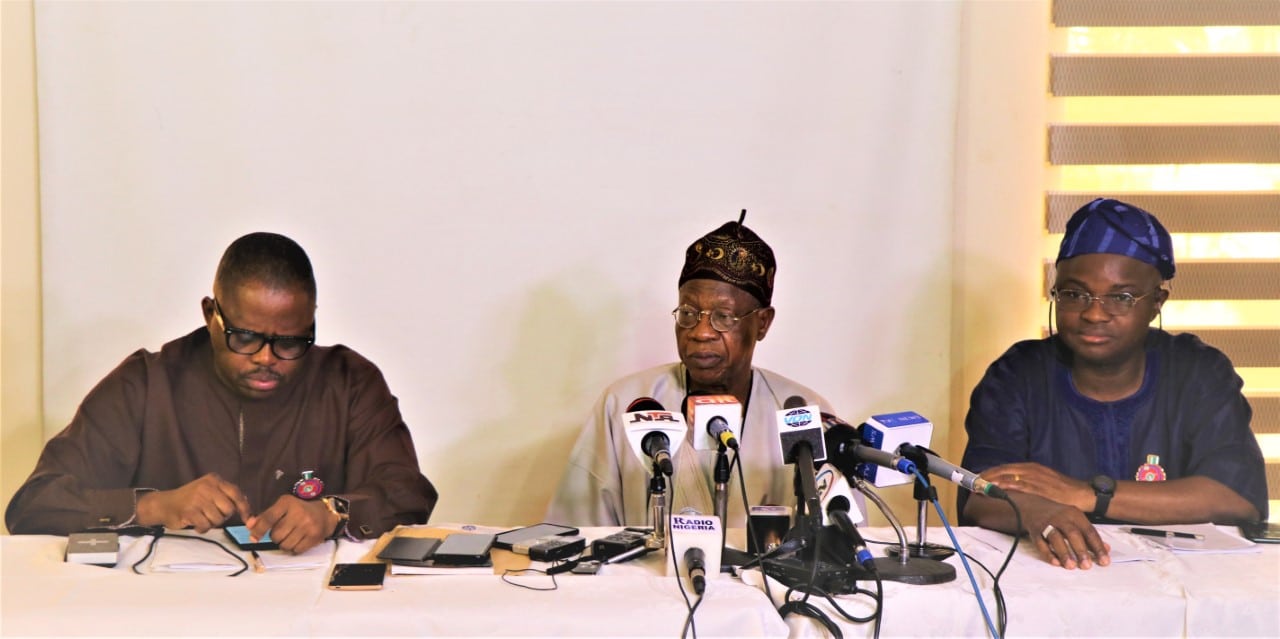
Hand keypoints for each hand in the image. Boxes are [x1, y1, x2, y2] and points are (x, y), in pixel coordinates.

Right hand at [134, 473, 250, 532]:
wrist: (163, 504)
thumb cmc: (189, 500)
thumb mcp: (209, 491)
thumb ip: (226, 495)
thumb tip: (246, 503)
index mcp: (214, 480)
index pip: (236, 493)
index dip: (245, 508)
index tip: (248, 520)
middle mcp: (207, 486)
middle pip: (229, 509)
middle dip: (223, 517)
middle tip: (211, 515)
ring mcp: (198, 498)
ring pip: (218, 519)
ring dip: (211, 523)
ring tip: (201, 517)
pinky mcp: (190, 511)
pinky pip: (206, 526)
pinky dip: (202, 528)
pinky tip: (195, 523)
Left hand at [246, 495, 337, 553]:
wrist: (325, 514)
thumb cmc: (300, 510)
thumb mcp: (283, 507)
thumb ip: (265, 517)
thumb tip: (250, 526)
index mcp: (287, 503)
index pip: (268, 518)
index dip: (259, 530)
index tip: (253, 538)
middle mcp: (298, 513)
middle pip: (275, 536)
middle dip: (276, 536)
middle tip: (284, 530)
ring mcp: (307, 526)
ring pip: (284, 545)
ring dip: (284, 543)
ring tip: (292, 535)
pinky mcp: (314, 537)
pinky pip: (295, 550)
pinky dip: (294, 548)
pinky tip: (299, 539)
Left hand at [984, 462, 1092, 511]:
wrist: (1083, 493)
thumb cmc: (1063, 490)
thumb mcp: (1043, 481)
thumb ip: (1028, 482)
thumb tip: (1012, 487)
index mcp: (1031, 467)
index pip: (1005, 468)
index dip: (990, 472)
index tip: (978, 478)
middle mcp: (1032, 470)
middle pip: (1004, 470)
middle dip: (987, 476)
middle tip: (974, 483)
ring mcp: (1036, 478)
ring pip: (1009, 477)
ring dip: (993, 482)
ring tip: (980, 487)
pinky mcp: (1041, 488)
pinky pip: (1021, 486)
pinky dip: (1007, 487)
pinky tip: (998, 489)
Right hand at [1021, 497, 1110, 569]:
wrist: (1033, 506)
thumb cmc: (1059, 516)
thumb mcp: (1076, 520)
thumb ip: (1090, 535)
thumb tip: (1107, 549)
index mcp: (1075, 515)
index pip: (1089, 531)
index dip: (1098, 547)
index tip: (1104, 562)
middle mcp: (1061, 518)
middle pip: (1072, 533)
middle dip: (1080, 550)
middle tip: (1087, 566)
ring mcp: (1047, 523)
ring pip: (1056, 538)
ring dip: (1064, 552)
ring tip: (1071, 566)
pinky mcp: (1035, 530)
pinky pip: (1040, 542)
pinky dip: (1047, 553)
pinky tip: (1055, 562)